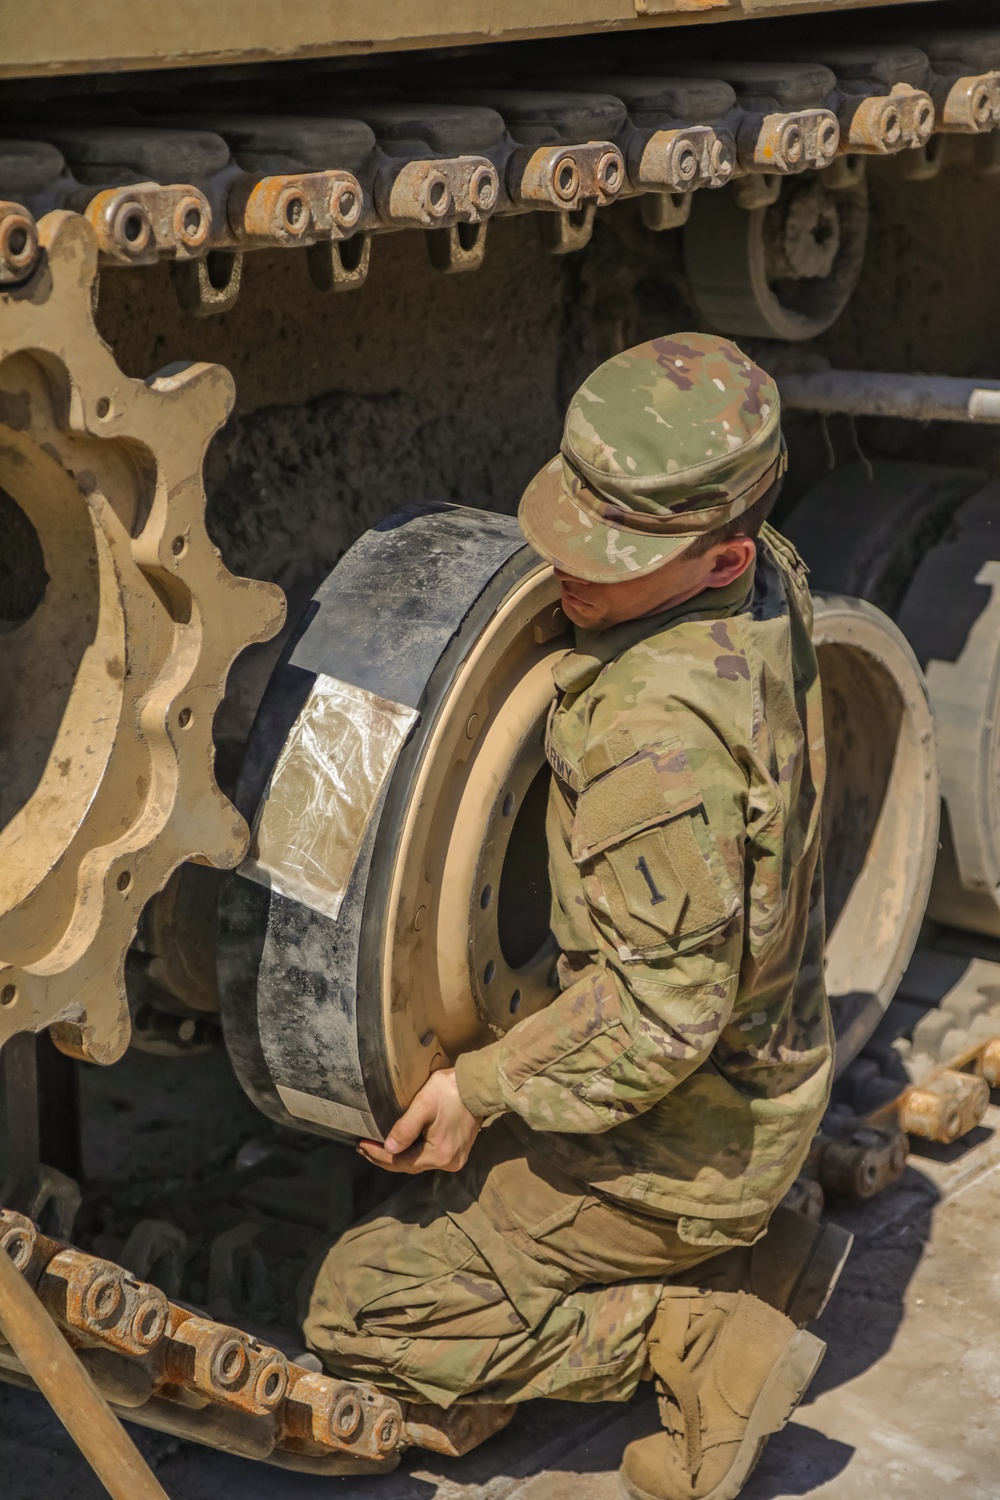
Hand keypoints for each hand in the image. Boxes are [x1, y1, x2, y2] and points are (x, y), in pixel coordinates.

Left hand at [358, 1068, 482, 1174]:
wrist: (478, 1085)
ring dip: (398, 1156)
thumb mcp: (424, 1105)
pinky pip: (429, 1157)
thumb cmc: (450, 1091)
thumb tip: (388, 1149)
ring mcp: (455, 1159)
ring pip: (419, 1162)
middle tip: (364, 1148)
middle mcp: (448, 1163)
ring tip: (377, 1148)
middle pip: (409, 1165)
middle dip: (385, 1158)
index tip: (361, 1145)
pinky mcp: (458, 1151)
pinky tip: (401, 1146)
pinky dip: (412, 1153)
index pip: (401, 1162)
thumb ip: (405, 1128)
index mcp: (439, 1155)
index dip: (379, 1155)